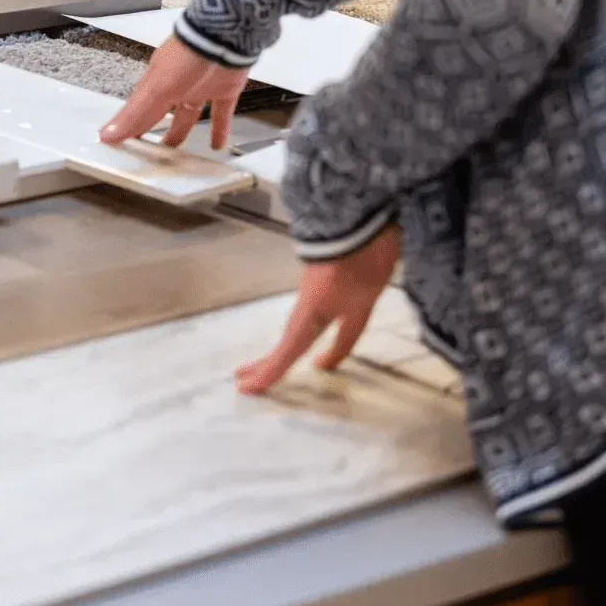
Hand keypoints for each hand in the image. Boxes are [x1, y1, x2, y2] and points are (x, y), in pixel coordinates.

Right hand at [100, 34, 250, 152]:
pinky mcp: (224, 89)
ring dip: (184, 131)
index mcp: (156, 84)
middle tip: (150, 152)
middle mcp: (177, 86)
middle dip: (156, 131)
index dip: (130, 129)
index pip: (139, 113)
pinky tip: (217, 145)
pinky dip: (219, 129)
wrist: (225, 35)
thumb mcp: (156, 89)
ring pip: (190, 115)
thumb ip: (135, 114)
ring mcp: (201, 87)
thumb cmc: (187, 55)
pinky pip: (220, 113)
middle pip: (164, 114)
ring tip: (179, 153)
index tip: (120, 146)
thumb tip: (106, 134)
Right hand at [235, 225, 402, 393]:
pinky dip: (296, 333)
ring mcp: (312, 292)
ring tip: (272, 362)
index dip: (270, 371)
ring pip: (294, 329)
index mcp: (312, 314)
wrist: (358, 217)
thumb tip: (328, 359)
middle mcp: (307, 306)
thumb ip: (349, 332)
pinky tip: (306, 334)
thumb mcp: (363, 302)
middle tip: (242, 378)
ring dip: (281, 348)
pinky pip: (304, 317)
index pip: (287, 351)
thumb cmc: (363, 260)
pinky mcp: (322, 282)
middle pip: (283, 341)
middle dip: (266, 362)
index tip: (247, 388)